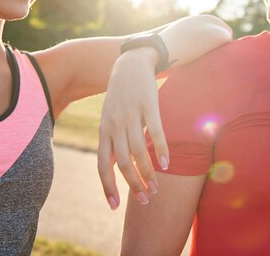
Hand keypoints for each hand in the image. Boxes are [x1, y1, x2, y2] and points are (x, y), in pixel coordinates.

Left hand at [97, 48, 168, 209]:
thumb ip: (112, 141)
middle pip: (123, 163)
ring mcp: (131, 115)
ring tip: (156, 188)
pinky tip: (166, 164)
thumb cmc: (120, 95)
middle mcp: (115, 124)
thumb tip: (116, 167)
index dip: (108, 186)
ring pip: (139, 152)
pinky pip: (155, 132)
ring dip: (148, 173)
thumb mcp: (110, 118)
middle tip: (145, 199)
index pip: (103, 164)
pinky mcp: (148, 105)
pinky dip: (161, 150)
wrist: (130, 62)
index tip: (114, 206)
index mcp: (104, 130)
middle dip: (133, 185)